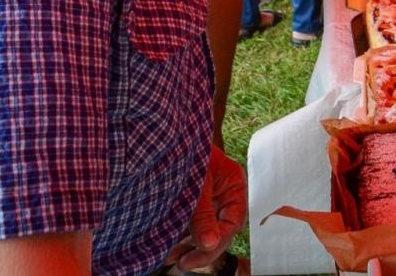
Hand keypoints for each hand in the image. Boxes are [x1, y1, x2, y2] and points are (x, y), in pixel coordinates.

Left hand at [166, 144, 245, 272]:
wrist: (162, 133)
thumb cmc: (185, 150)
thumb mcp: (196, 185)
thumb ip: (203, 216)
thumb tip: (208, 244)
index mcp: (233, 184)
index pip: (233, 221)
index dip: (219, 240)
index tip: (201, 250)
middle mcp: (222, 193)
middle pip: (219, 229)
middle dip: (203, 248)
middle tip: (184, 263)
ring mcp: (206, 197)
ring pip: (203, 228)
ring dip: (189, 245)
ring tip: (172, 258)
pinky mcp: (189, 199)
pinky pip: (190, 222)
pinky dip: (180, 235)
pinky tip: (167, 247)